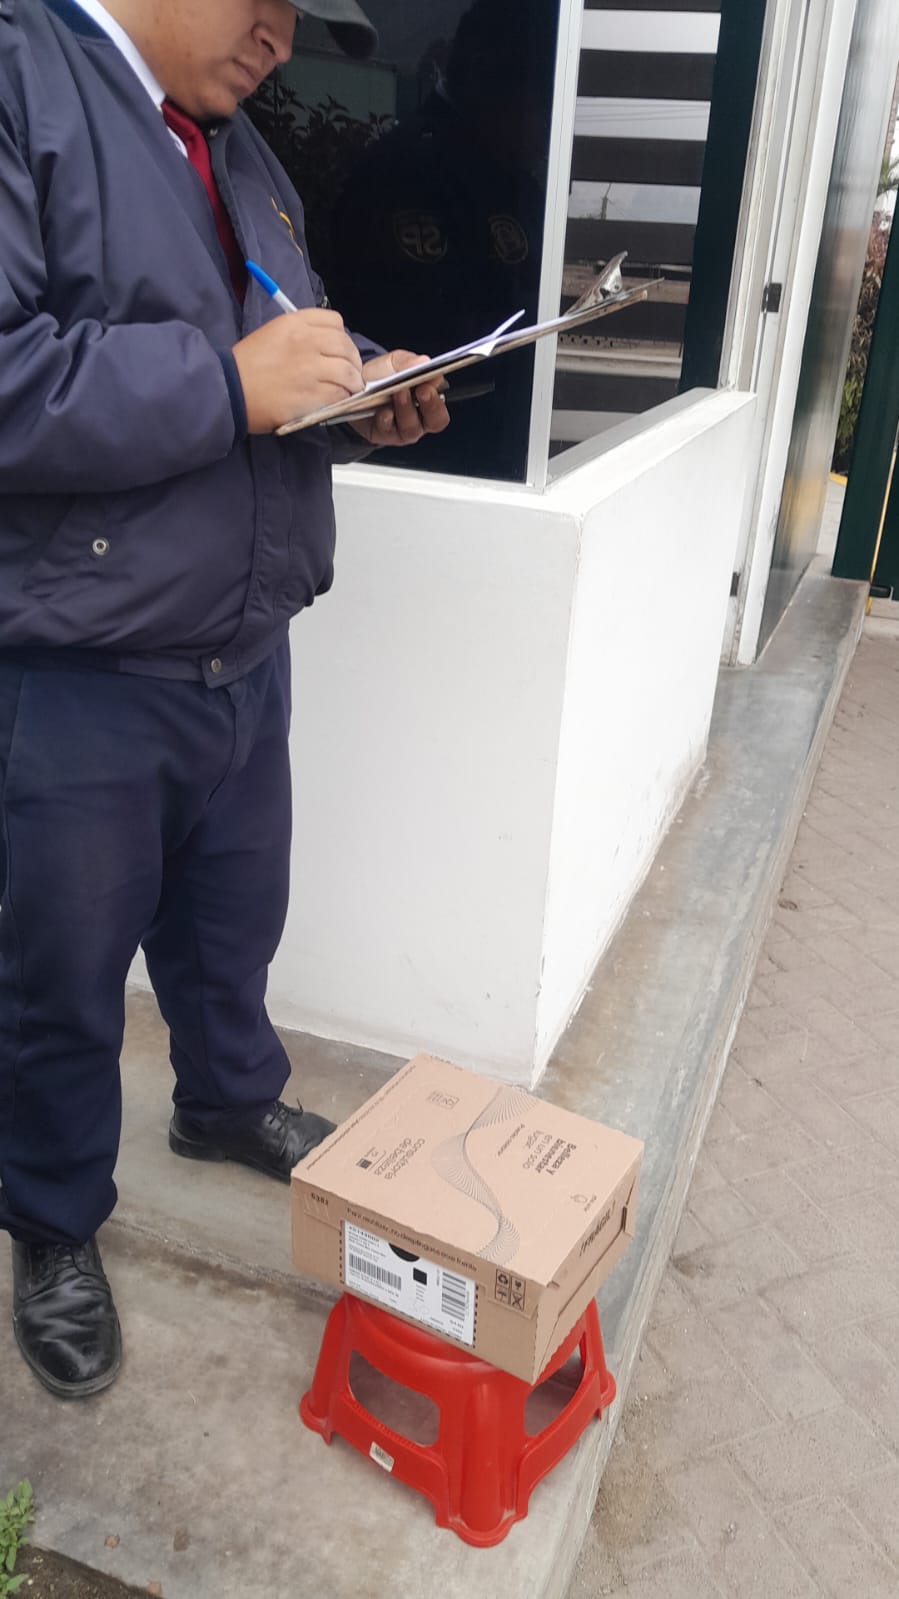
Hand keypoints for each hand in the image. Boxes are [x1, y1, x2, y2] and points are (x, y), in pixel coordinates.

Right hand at [232, 311, 363, 433]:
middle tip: (351, 372)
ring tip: (349, 388)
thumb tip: (326, 345)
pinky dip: (343, 397)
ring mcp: (310, 368)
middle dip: (353, 361)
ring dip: (353, 381)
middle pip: (346, 346)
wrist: (230, 389)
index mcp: (295, 322)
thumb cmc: (247, 364)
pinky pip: (339, 393)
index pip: (335, 321)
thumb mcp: (272, 333)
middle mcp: (306, 341)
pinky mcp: (311, 393)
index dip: (341, 337)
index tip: (339, 349)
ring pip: (348, 371)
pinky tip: (337, 399)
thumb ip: (300, 333)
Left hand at [350, 351, 450, 445]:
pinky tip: (384, 411)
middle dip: (430, 405)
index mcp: (429, 399)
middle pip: (435, 421)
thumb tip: (424, 361)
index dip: (440, 394)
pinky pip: (388, 431)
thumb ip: (408, 361)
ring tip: (399, 393)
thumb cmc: (381, 377)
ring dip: (406, 410)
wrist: (354, 389)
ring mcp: (403, 430)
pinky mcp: (384, 436)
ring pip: (412, 428)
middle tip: (422, 390)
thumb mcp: (394, 362)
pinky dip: (386, 419)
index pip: (443, 402)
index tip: (433, 380)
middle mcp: (420, 419)